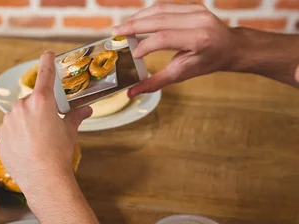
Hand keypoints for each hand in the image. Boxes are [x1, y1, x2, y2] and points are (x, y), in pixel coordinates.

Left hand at [0, 51, 90, 195]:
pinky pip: (8, 129)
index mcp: (42, 101)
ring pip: (18, 116)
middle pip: (30, 101)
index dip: (46, 62)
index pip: (45, 74)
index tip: (47, 54)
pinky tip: (25, 147)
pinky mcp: (0, 135)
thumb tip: (87, 110)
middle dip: (37, 110)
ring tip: (36, 141)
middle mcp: (22, 107)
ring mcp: (8, 121)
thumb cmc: (58, 154)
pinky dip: (15, 135)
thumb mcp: (69, 132)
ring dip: (25, 122)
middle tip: (46, 126)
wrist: (43, 178)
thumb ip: (75, 116)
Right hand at [113, 3, 236, 96]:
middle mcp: (198, 21)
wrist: (230, 47)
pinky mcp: (192, 5)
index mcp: (198, 39)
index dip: (145, 45)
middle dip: (134, 25)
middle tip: (116, 32)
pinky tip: (136, 20)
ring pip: (160, 9)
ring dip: (138, 17)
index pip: (164, 38)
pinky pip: (165, 6)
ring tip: (123, 26)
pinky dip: (148, 13)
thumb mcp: (183, 74)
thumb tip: (131, 93)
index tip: (133, 55)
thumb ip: (156, 82)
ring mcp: (196, 10)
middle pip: (158, 19)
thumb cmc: (207, 62)